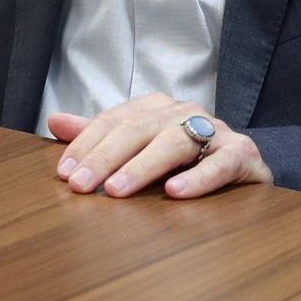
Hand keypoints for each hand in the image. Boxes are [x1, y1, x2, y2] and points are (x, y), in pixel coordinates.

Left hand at [46, 92, 272, 198]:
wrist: (246, 170)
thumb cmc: (185, 160)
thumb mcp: (141, 146)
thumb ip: (101, 135)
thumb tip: (55, 121)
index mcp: (159, 108)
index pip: (116, 120)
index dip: (88, 144)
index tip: (64, 173)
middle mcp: (186, 113)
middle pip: (140, 129)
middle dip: (106, 157)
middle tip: (80, 185)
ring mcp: (217, 132)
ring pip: (176, 142)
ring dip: (143, 167)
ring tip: (116, 190)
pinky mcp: (243, 155)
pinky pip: (220, 164)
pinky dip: (198, 178)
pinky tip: (174, 193)